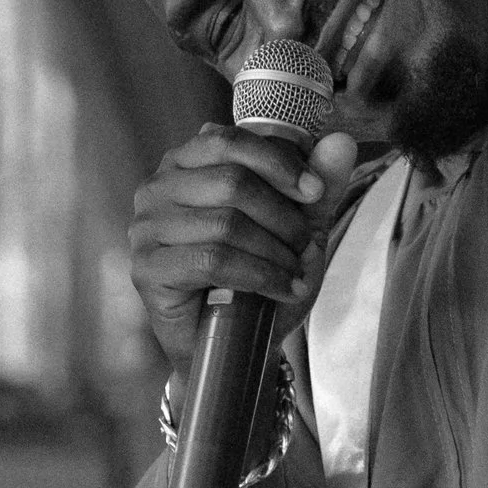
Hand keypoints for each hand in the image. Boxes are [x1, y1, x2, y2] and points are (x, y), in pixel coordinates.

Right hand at [129, 126, 360, 369]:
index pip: (229, 141)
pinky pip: (211, 261)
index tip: (314, 192)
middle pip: (231, 182)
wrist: (234, 346)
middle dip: (282, 217)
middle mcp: (157, 189)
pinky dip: (259, 275)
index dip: (277, 163)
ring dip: (275, 252)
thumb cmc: (259, 279)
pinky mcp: (147, 269)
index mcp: (185, 164)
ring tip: (296, 273)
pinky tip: (282, 289)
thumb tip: (341, 141)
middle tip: (305, 246)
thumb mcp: (296, 228)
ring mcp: (146, 229)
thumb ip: (317, 186)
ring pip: (225, 224)